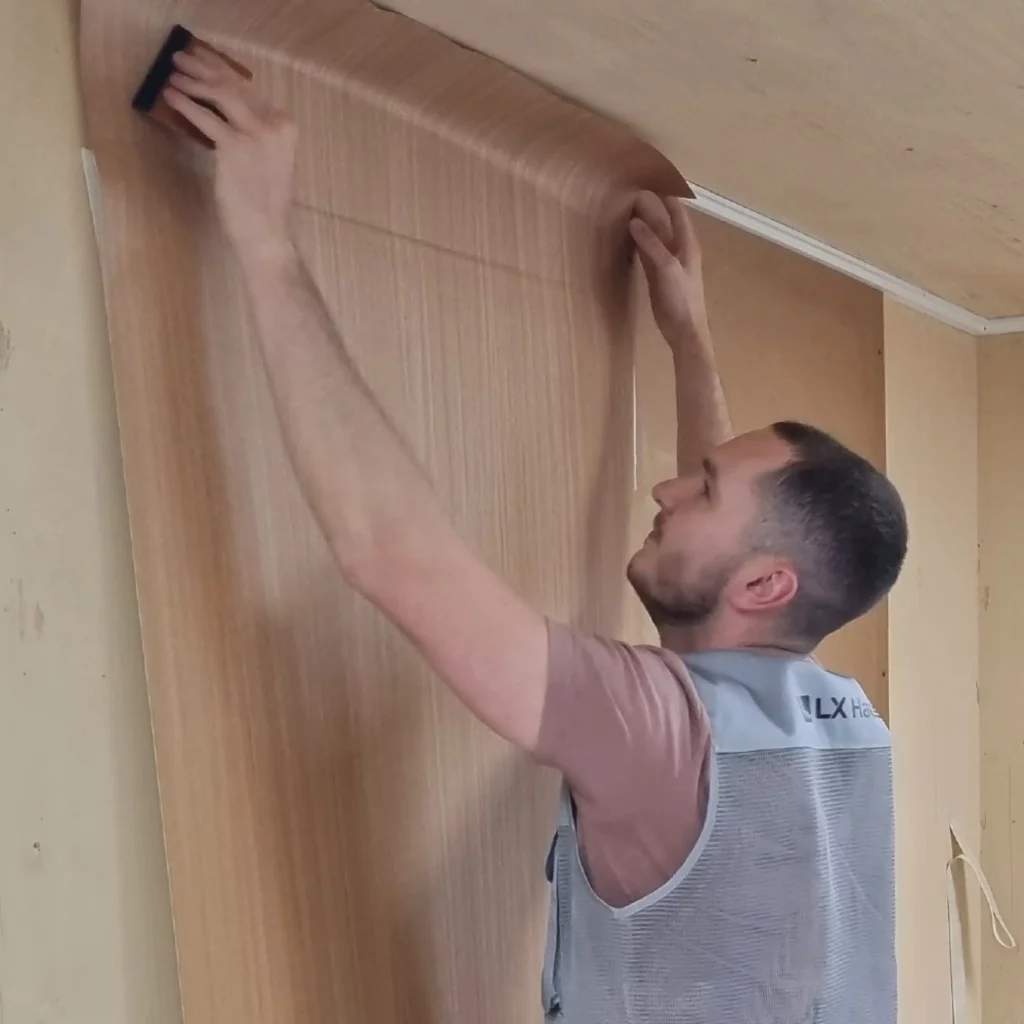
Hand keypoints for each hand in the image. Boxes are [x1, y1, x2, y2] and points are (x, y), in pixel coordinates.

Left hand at [164, 49, 297, 260]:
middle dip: (204, 67)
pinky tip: (170, 97)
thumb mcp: (269, 157)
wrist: (266, 230)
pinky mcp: (235, 147)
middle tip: (181, 58)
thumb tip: (221, 107)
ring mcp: (256, 134)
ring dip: (193, 82)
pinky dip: (185, 104)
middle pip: (234, 84)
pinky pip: (205, 117)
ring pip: (220, 94)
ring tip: (173, 75)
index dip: (221, 70)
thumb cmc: (263, 201)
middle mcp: (275, 124)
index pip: (249, 88)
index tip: (203, 60)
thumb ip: (254, 131)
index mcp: (286, 125)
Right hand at [629, 192, 708, 346]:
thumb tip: (635, 220)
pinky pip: (647, 251)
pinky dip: (638, 241)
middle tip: (630, 191)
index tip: (649, 177)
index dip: (665, 193)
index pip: (676, 209)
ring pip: (654, 235)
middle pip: (664, 220)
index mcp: (686, 242)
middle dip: (650, 205)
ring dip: (643, 222)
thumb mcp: (666, 268)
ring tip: (625, 207)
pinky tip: (627, 236)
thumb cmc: (681, 299)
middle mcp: (678, 248)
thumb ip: (651, 243)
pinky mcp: (657, 275)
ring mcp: (667, 261)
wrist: (685, 330)